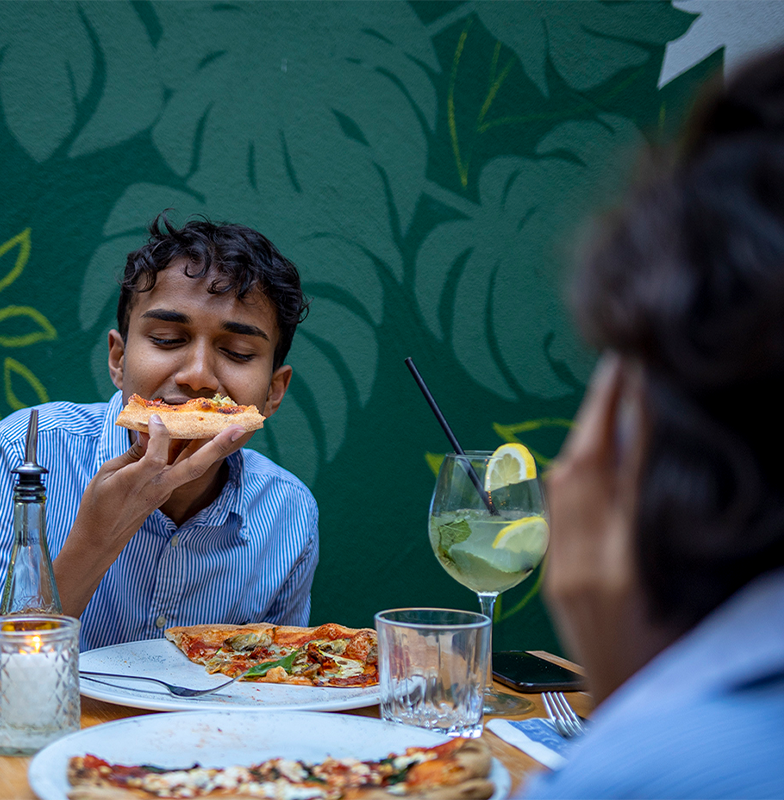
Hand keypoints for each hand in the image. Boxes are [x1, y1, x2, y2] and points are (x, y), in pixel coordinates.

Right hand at [53, 415, 249, 616]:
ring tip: (234, 431)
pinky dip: (193, 452)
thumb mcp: (108, 473)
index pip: (156, 458)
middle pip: (193, 467)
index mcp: (135, 482)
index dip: (159, 435)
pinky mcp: (164, 493)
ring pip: (194, 469)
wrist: (100, 539)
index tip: (156, 416)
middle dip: (217, 446)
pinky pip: (183, 470)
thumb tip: (151, 432)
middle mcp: (157, 488)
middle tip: (240, 428)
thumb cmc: (97, 504)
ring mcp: (163, 492)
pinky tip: (200, 438)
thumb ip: (133, 453)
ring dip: (215, 450)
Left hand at [544, 354, 672, 701]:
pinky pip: (554, 514)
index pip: (628, 474)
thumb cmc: (684, 660)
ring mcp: (562, 578)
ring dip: (585, 433)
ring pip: (561, 489)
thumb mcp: (696, 594)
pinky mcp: (553, 584)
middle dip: (601, 409)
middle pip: (585, 471)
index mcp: (629, 572)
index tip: (642, 372)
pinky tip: (589, 451)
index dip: (633, 416)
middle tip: (623, 362)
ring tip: (609, 392)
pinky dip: (572, 473)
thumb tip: (677, 459)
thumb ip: (682, 533)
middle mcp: (587, 570)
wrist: (636, 715)